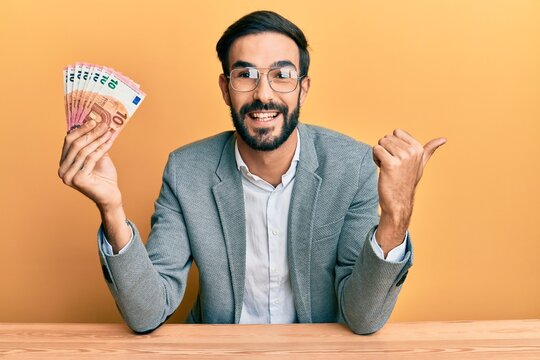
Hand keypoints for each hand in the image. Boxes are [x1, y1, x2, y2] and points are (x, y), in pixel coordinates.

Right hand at [58, 120, 120, 209]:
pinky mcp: (78, 180)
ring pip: (83, 151)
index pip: (69, 141)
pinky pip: (90, 159)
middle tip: (103, 123)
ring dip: (97, 139)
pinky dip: (101, 148)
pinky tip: (109, 141)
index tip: (94, 120)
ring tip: (108, 131)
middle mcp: (62, 169)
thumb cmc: (104, 176)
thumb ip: (93, 143)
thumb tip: (97, 123)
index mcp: (64, 162)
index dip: (81, 129)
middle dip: (90, 132)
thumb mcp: (98, 156)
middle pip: (75, 144)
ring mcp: (68, 176)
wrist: (110, 195)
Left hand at [373, 129, 445, 253]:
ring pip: (380, 143)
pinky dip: (375, 159)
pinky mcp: (391, 164)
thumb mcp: (421, 164)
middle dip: (385, 149)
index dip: (393, 144)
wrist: (398, 201)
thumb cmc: (407, 181)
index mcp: (419, 148)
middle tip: (391, 165)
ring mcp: (402, 157)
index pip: (397, 132)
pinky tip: (382, 169)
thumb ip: (429, 150)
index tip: (398, 157)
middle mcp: (412, 151)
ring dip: (379, 154)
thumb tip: (444, 139)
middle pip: (387, 137)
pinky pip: (376, 150)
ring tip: (387, 167)